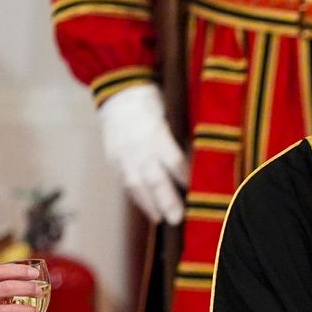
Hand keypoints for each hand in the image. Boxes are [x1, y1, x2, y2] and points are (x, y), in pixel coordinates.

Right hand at [97, 83, 188, 223]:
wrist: (117, 92)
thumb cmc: (150, 101)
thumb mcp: (170, 113)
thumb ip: (179, 138)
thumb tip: (197, 160)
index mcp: (155, 132)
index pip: (174, 161)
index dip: (185, 178)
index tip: (198, 192)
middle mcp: (138, 147)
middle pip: (154, 179)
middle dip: (166, 200)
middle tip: (177, 218)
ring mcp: (123, 155)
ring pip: (136, 185)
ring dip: (149, 204)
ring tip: (161, 219)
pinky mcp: (113, 159)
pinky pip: (125, 182)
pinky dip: (137, 197)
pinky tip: (147, 208)